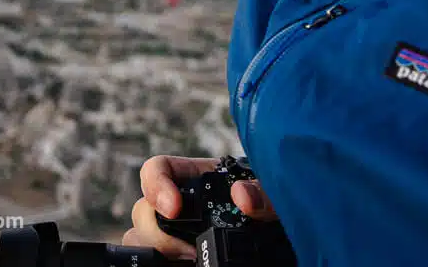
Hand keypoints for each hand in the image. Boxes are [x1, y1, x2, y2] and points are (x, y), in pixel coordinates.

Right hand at [122, 155, 277, 259]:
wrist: (286, 244)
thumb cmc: (279, 212)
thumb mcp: (276, 198)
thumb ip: (264, 194)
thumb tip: (243, 195)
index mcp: (197, 180)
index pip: (158, 170)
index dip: (155, 184)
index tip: (172, 208)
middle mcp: (182, 207)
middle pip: (144, 210)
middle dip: (158, 231)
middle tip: (189, 250)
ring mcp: (178, 236)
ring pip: (142, 238)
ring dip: (157, 250)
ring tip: (191, 261)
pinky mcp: (182, 259)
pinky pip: (160, 261)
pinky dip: (166, 264)